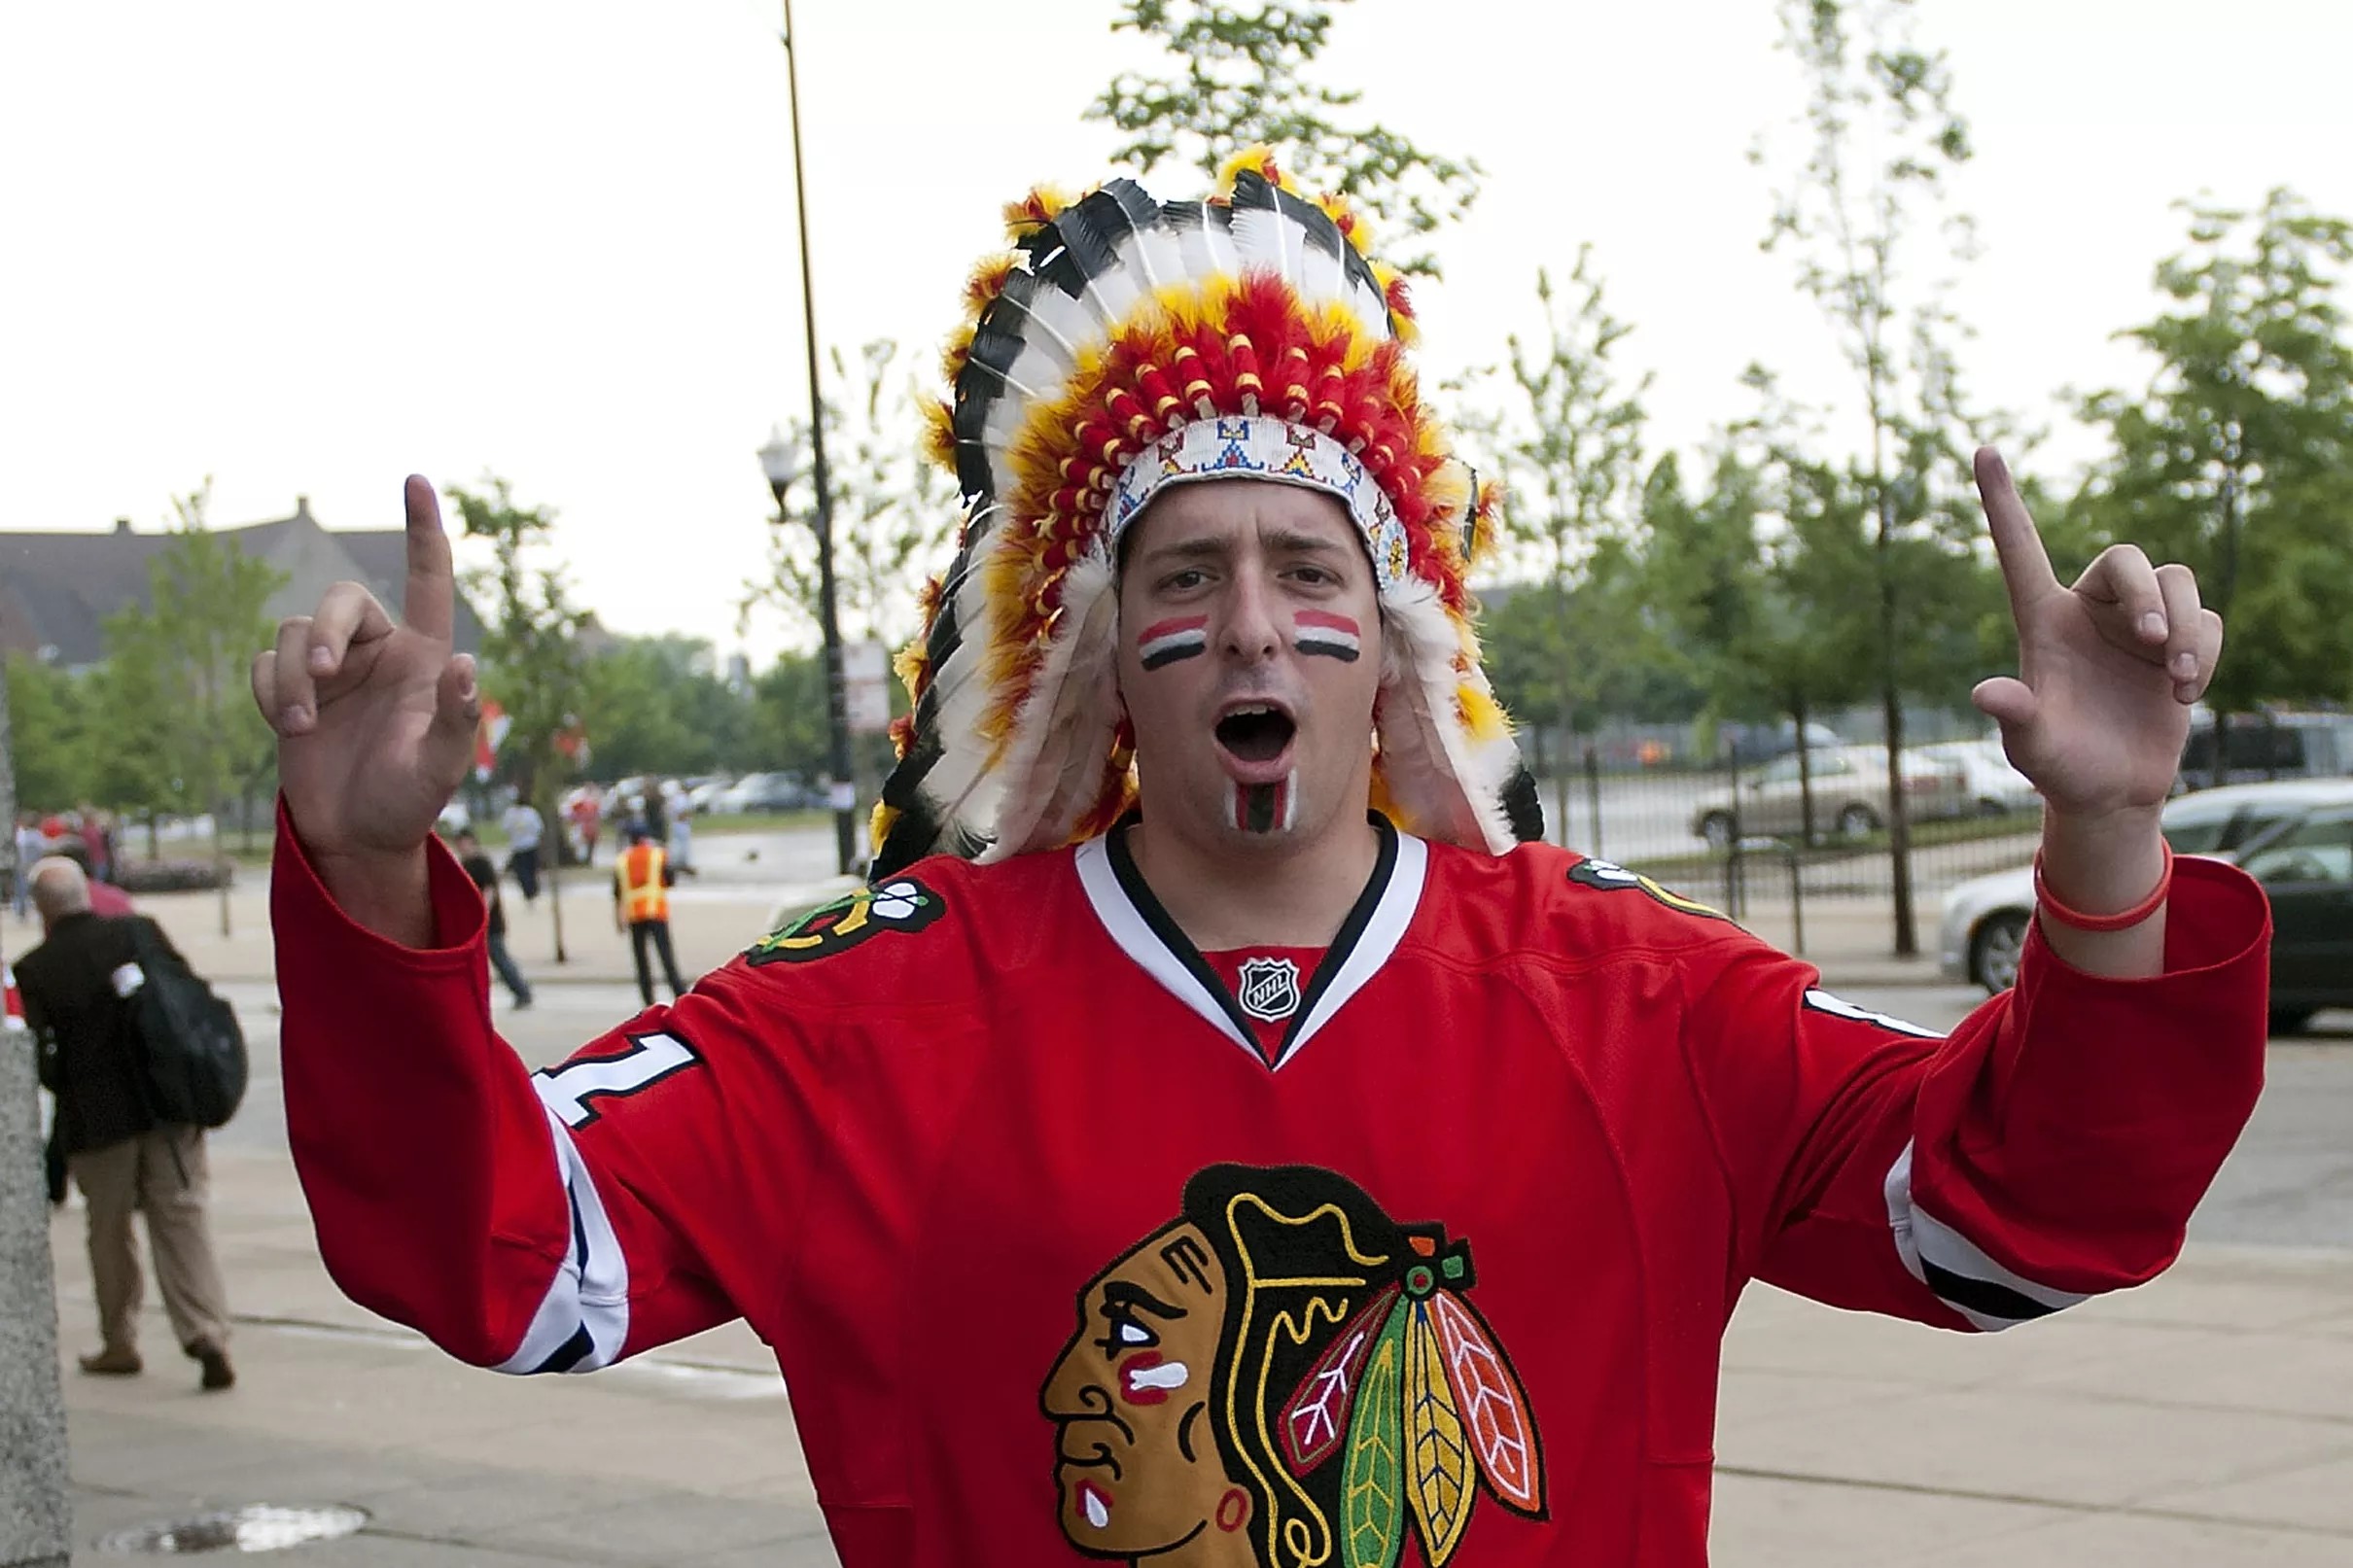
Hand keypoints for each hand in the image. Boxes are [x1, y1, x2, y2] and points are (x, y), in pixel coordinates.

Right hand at [251, 477, 478, 885]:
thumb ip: (455, 720)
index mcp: (423, 657)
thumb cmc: (409, 800)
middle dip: (326, 632)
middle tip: (321, 678)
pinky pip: (262, 662)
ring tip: (300, 727)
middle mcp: (377, 652)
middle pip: (341, 600)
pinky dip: (266, 690)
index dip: (423, 529)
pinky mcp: (289, 690)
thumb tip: (466, 667)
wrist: (357, 836)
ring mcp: (331, 670)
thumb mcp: (440, 767)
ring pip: (294, 633)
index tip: (416, 478)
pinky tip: (288, 728)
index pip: (427, 580)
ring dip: (290, 678)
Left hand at [1969, 447, 2222, 819]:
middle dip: (2148, 594)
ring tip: (2177, 678)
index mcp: (2041, 621)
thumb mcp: (2033, 748)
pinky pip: (2207, 620)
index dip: (2001, 501)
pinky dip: (2204, 652)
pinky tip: (2185, 694)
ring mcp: (2138, 624)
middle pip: (2126, 559)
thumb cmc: (2060, 767)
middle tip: (2152, 642)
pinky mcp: (2181, 641)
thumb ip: (2017, 719)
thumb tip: (1986, 694)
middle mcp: (2089, 610)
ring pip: (2176, 580)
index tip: (1982, 448)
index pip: (2020, 550)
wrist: (2112, 792)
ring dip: (2185, 626)